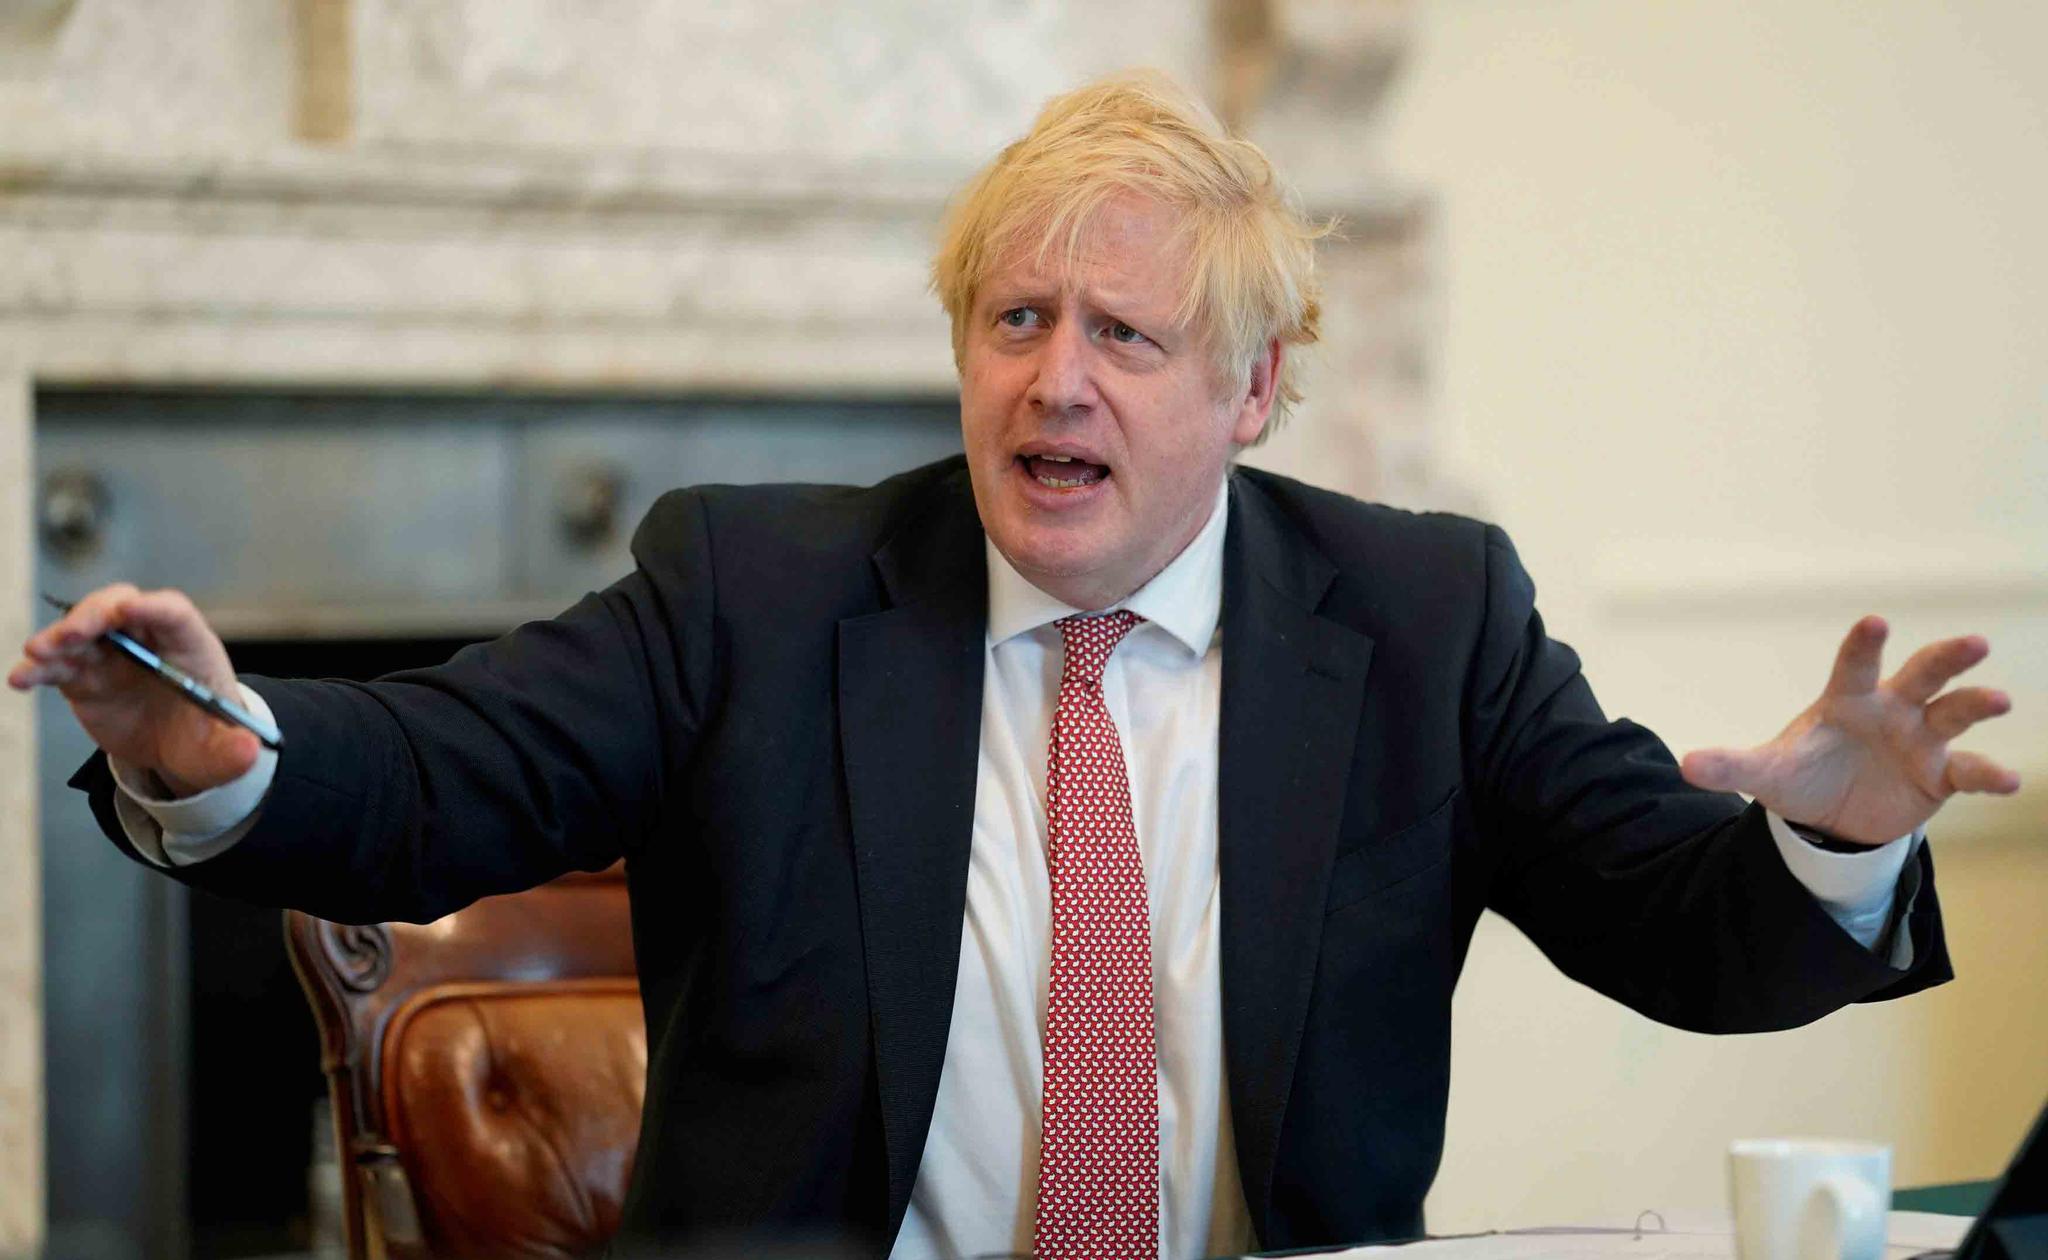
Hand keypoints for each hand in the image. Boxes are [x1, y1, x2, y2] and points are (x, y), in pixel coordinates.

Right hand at [7, 583, 257, 795]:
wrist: (178, 751)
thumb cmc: (207, 736)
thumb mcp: (224, 750)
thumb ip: (235, 751)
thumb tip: (249, 751)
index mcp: (190, 646)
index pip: (173, 613)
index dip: (153, 608)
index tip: (130, 609)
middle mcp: (147, 641)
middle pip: (119, 608)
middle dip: (95, 614)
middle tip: (73, 633)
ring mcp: (112, 656)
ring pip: (81, 632)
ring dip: (58, 637)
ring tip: (38, 653)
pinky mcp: (84, 677)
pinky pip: (58, 666)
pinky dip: (37, 669)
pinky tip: (21, 678)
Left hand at [1679, 616, 2019, 844]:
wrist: (1833, 814)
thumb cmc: (1803, 774)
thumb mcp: (1767, 773)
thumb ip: (1732, 766)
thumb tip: (1686, 765)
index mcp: (1847, 699)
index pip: (1856, 664)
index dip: (1864, 644)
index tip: (1875, 622)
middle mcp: (1892, 710)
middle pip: (1924, 674)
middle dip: (1947, 658)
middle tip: (1974, 642)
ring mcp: (1922, 739)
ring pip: (1955, 713)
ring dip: (1977, 704)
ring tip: (1998, 700)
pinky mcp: (1941, 775)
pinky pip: (1970, 770)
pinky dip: (1989, 774)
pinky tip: (2010, 781)